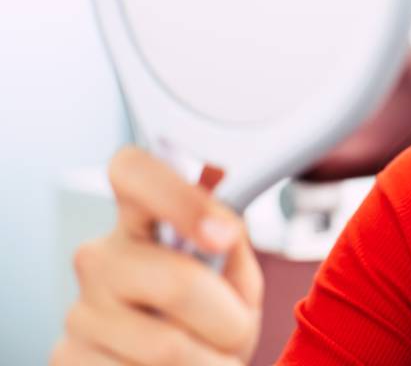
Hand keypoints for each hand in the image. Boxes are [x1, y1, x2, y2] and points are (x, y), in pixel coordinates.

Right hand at [51, 145, 263, 364]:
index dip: (179, 197)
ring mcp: (78, 312)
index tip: (223, 235)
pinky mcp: (66, 359)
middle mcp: (100, 258)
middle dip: (229, 320)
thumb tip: (224, 227)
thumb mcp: (235, 277)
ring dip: (210, 363)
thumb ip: (233, 244)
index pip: (133, 172)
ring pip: (168, 348)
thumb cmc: (213, 320)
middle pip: (178, 283)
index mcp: (139, 220)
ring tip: (208, 359)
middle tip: (236, 331)